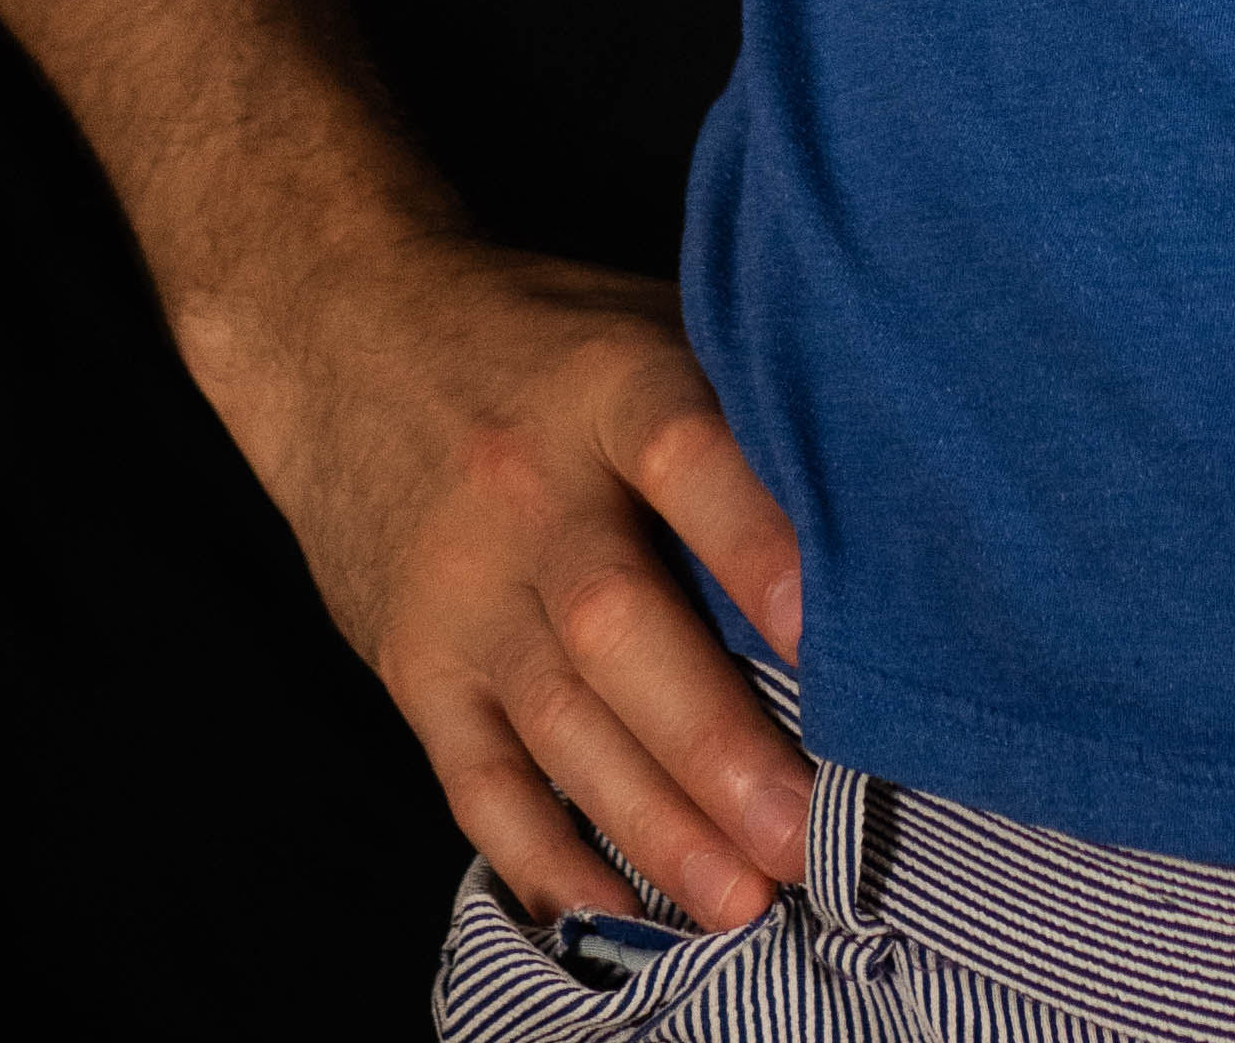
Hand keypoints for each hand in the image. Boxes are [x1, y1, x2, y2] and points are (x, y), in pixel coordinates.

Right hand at [208, 229, 813, 928]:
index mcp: (606, 382)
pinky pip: (476, 777)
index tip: (829, 629)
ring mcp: (463, 586)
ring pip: (559, 720)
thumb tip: (890, 515)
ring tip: (743, 902)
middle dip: (713, 743)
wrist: (344, 334)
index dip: (754, 539)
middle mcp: (528, 490)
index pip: (682, 453)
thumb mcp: (641, 325)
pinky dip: (542, 853)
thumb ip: (738, 409)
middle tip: (804, 834)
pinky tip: (612, 909)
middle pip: (617, 624)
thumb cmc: (546, 342)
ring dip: (652, 822)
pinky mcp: (415, 664)